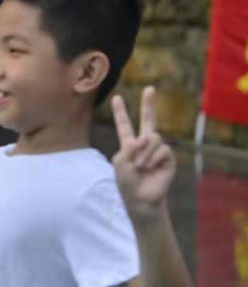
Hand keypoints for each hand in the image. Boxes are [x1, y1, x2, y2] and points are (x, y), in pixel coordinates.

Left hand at [112, 86, 174, 225]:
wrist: (140, 198)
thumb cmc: (127, 182)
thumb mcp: (120, 162)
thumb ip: (128, 147)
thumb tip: (144, 138)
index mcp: (128, 144)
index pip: (125, 125)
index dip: (121, 112)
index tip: (117, 98)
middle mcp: (144, 144)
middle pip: (148, 120)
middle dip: (148, 104)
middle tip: (150, 88)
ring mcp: (157, 150)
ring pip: (153, 137)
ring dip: (144, 152)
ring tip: (140, 166)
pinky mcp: (168, 158)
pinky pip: (162, 149)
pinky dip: (153, 157)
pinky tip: (149, 167)